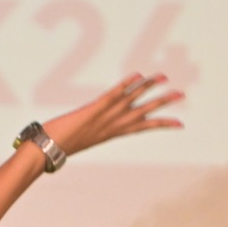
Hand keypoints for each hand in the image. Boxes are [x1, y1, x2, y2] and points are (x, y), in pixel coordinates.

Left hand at [42, 72, 183, 156]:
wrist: (45, 151)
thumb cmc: (60, 145)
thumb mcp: (83, 138)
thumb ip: (93, 132)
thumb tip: (94, 130)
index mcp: (111, 133)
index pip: (142, 127)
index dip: (162, 124)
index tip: (180, 124)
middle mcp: (112, 126)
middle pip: (144, 113)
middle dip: (164, 103)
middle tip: (182, 94)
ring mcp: (103, 118)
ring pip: (132, 101)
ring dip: (149, 88)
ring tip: (164, 78)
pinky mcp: (92, 110)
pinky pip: (112, 96)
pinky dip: (125, 85)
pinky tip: (137, 75)